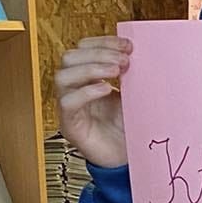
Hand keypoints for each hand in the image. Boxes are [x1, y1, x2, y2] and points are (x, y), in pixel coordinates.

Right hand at [54, 35, 130, 167]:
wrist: (129, 160)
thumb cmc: (129, 128)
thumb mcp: (133, 95)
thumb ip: (130, 75)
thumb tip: (138, 53)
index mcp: (87, 78)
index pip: (83, 48)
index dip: (103, 42)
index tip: (128, 45)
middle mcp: (74, 89)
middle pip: (70, 58)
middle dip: (98, 53)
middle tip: (124, 60)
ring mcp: (70, 107)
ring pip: (63, 76)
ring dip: (91, 68)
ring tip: (116, 71)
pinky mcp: (70, 125)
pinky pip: (68, 102)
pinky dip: (87, 92)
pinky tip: (107, 90)